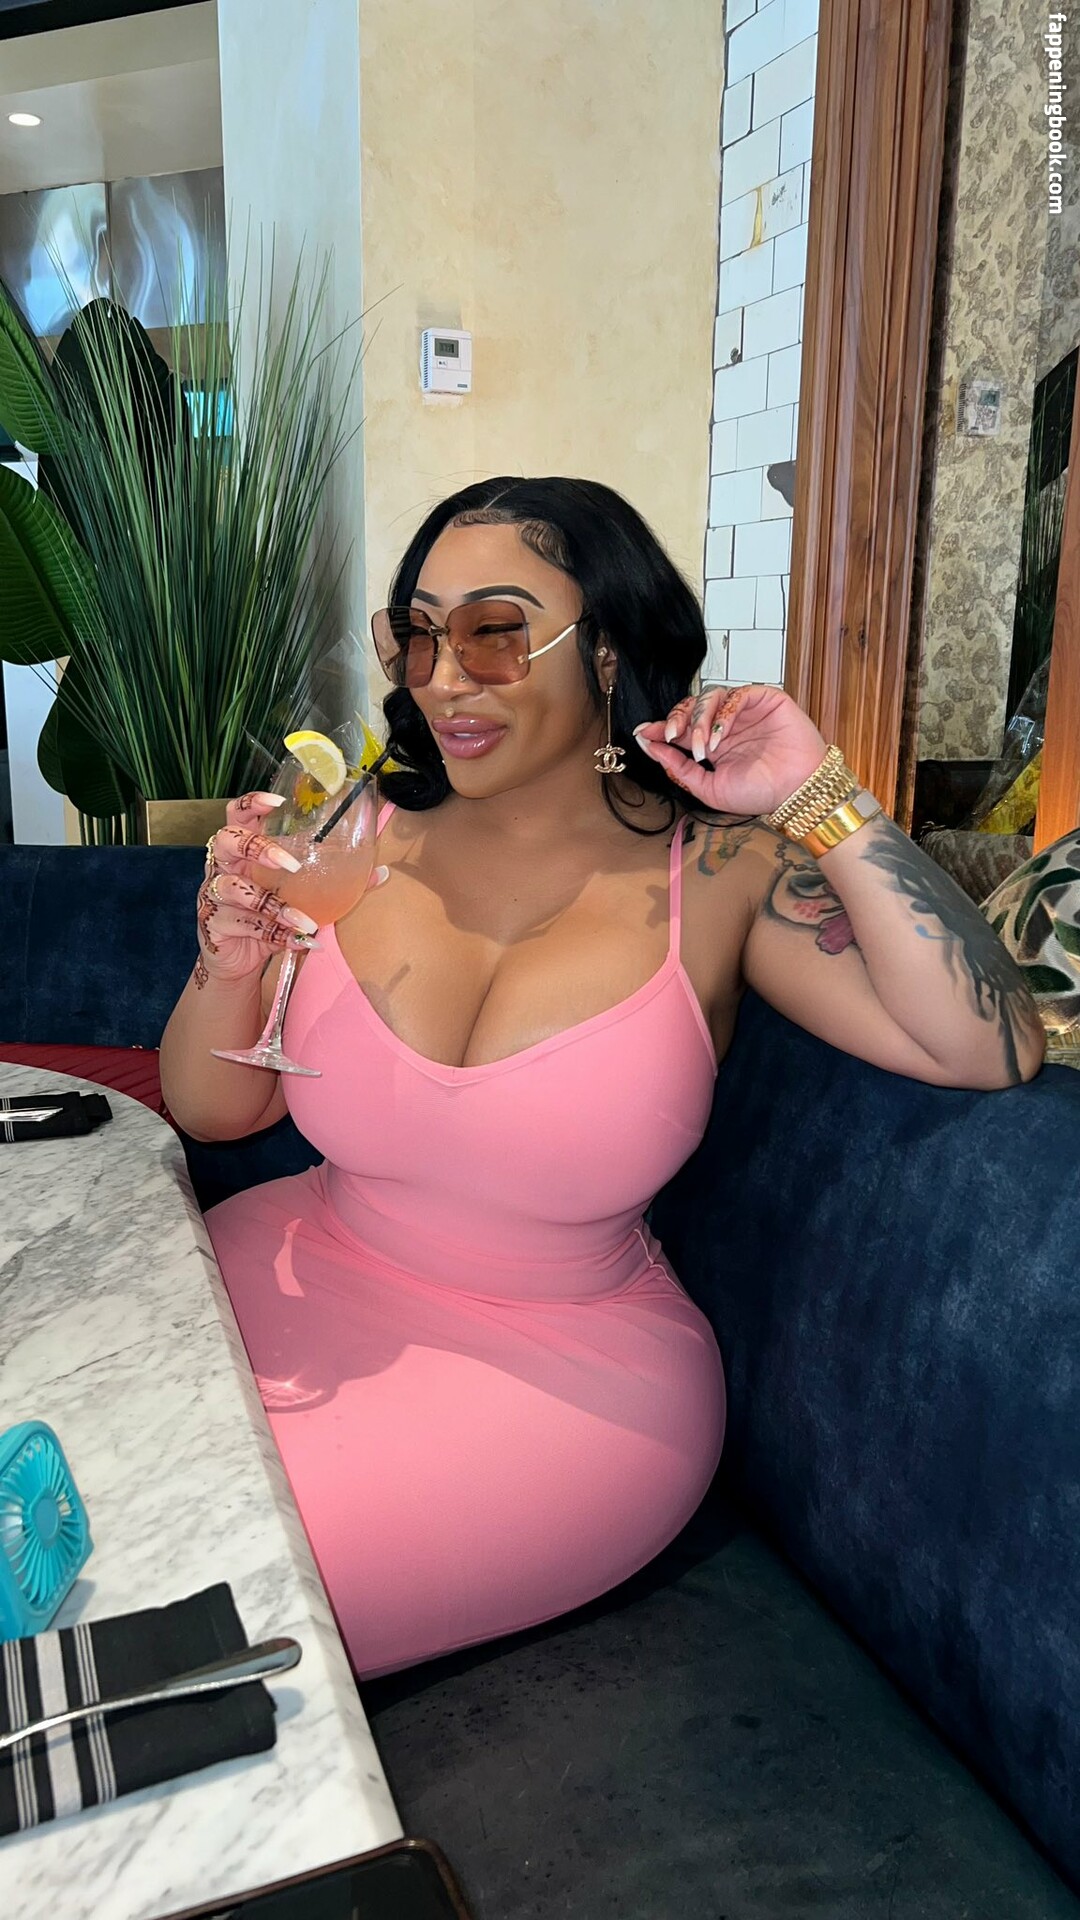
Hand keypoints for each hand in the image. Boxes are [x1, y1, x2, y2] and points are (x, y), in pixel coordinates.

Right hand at [196, 792, 388, 987]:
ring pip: (234, 888)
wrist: (239, 962)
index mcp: (244, 851)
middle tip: (291, 865)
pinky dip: (275, 934)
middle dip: (259, 848)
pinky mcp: (213, 925)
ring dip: (273, 904)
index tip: (279, 802)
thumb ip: (333, 882)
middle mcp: (224, 867)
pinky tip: (300, 941)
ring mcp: (213, 895)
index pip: (237, 813)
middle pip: (227, 839)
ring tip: (305, 921)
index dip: (253, 802)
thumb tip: (381, 872)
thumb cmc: (268, 917)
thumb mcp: (299, 896)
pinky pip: (243, 925)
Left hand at [633, 685, 828, 816]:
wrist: (796, 793)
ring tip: (703, 748)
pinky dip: (724, 713)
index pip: (681, 727)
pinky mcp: (765, 700)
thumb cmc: (760, 793)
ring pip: (710, 698)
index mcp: (713, 743)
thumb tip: (650, 748)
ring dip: (699, 720)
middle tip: (672, 737)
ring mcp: (745, 711)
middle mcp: (727, 724)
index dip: (660, 727)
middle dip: (677, 720)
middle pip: (691, 707)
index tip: (642, 733)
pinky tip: (720, 736)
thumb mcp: (709, 788)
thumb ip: (680, 769)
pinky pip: (737, 695)